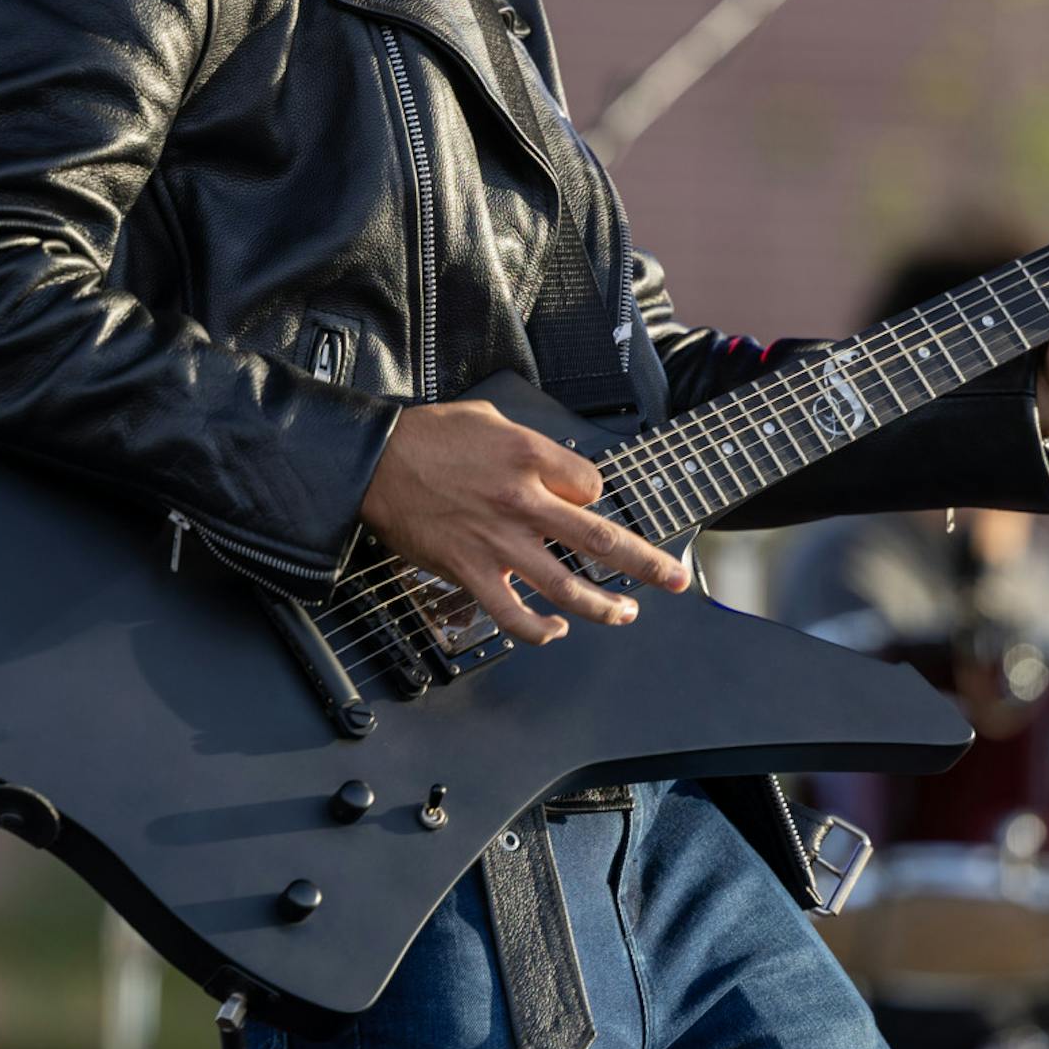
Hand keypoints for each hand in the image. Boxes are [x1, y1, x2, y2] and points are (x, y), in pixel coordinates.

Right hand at [358, 400, 691, 645]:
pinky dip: (539, 630)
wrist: (373, 461)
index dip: (596, 497)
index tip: (588, 502)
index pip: (593, 486)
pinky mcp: (471, 571)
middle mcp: (525, 502)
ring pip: (567, 587)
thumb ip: (529, 444)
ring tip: (625, 614)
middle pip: (601, 540)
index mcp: (531, 457)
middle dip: (648, 564)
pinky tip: (555, 631)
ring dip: (604, 607)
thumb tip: (554, 465)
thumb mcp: (489, 417)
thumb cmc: (426, 436)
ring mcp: (500, 542)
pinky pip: (513, 614)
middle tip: (675, 578)